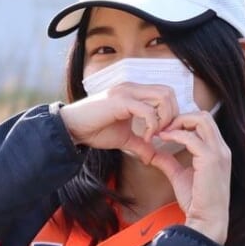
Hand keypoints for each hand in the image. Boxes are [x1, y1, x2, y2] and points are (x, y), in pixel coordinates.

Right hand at [56, 83, 181, 158]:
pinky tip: (145, 138)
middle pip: (168, 92)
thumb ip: (140, 144)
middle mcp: (132, 88)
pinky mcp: (120, 101)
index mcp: (135, 92)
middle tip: (162, 134)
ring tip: (154, 135)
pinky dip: (152, 125)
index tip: (162, 134)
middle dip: (172, 115)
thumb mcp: (124, 138)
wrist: (72, 128)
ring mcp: (127, 92)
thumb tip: (152, 157)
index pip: (166, 94)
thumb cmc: (95, 130)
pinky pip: (147, 110)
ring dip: (164, 119)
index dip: (170, 114)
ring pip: (162, 97)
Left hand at [150, 112, 231, 245]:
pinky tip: (163, 139)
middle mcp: (222, 149)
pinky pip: (192, 137)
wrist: (206, 221)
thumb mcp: (179, 176)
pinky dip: (175, 134)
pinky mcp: (211, 160)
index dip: (184, 121)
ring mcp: (219, 153)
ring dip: (179, 122)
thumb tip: (153, 152)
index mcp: (218, 151)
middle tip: (162, 126)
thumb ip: (168, 162)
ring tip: (162, 131)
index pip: (205, 123)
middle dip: (181, 117)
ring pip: (201, 120)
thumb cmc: (197, 202)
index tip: (165, 129)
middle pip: (204, 116)